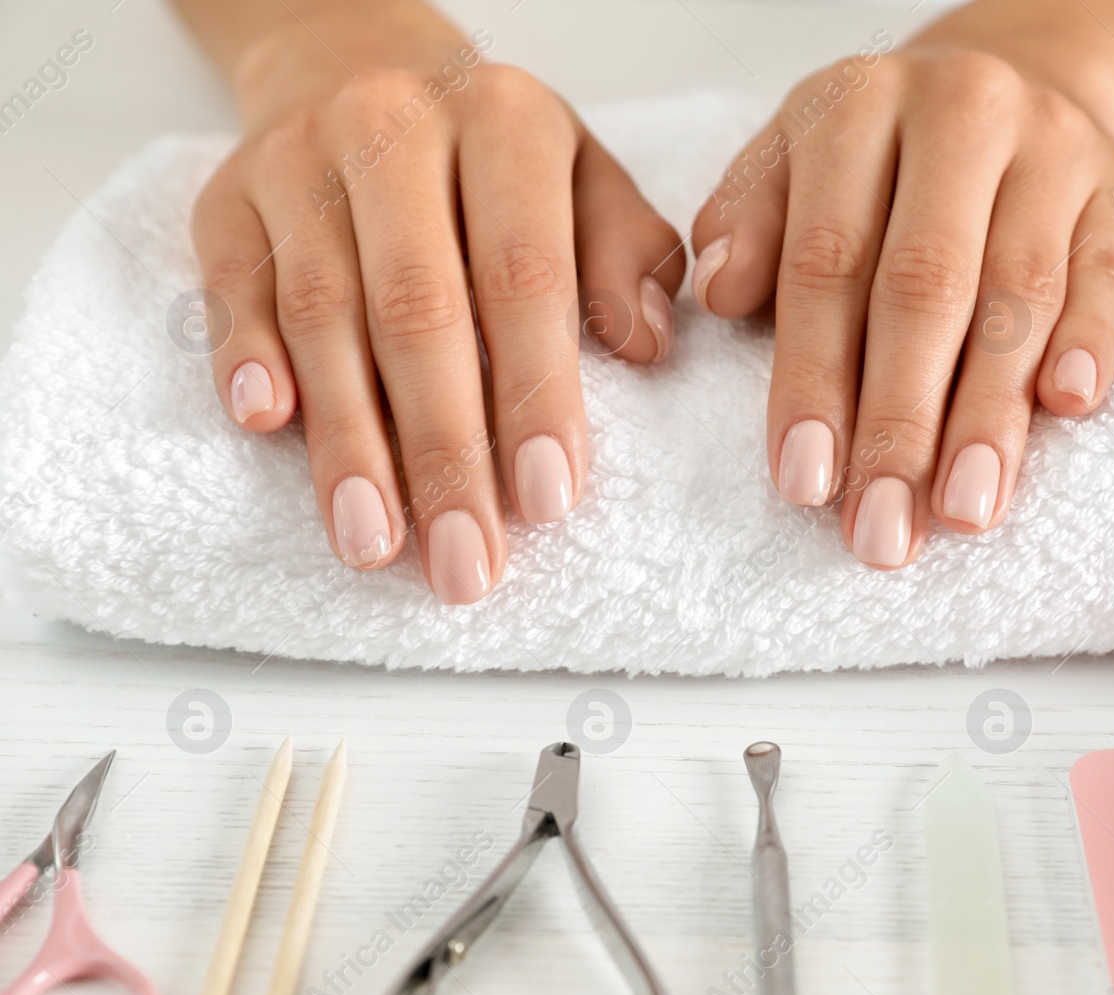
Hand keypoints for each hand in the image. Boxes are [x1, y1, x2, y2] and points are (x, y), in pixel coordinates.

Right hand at [189, 1, 683, 601]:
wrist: (361, 71)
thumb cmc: (497, 165)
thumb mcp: (587, 183)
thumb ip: (628, 258)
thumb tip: (646, 345)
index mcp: (504, 123)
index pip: (525, 276)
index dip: (537, 395)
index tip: (549, 501)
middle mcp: (392, 129)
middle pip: (418, 312)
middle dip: (445, 453)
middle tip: (467, 563)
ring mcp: (297, 164)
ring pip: (321, 316)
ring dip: (348, 444)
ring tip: (375, 543)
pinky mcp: (226, 202)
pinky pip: (230, 290)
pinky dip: (246, 360)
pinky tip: (267, 429)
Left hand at [689, 28, 1113, 568]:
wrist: (1015, 77)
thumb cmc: (882, 161)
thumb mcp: (794, 163)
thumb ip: (746, 225)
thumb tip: (718, 293)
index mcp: (857, 105)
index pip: (827, 262)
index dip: (813, 380)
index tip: (804, 483)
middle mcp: (960, 113)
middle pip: (924, 289)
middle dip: (900, 425)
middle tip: (883, 531)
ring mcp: (1053, 147)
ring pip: (1020, 295)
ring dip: (989, 416)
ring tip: (963, 511)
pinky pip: (1108, 275)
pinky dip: (1089, 342)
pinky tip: (1066, 410)